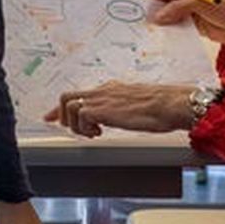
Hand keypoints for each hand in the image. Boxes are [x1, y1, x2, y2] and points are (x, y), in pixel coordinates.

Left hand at [43, 81, 194, 136]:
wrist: (171, 104)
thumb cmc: (163, 107)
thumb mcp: (138, 105)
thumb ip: (125, 108)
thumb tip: (126, 115)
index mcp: (111, 89)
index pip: (80, 94)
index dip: (62, 107)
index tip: (53, 117)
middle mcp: (103, 91)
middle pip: (66, 96)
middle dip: (61, 115)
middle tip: (67, 129)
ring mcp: (102, 98)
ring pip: (69, 106)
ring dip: (75, 124)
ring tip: (92, 134)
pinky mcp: (104, 108)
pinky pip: (81, 116)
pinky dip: (84, 128)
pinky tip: (98, 133)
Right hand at [148, 0, 224, 53]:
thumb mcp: (203, 3)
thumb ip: (179, 7)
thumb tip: (158, 16)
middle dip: (160, 1)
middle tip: (161, 14)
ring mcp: (184, 3)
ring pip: (163, 5)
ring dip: (162, 13)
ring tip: (166, 22)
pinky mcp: (184, 17)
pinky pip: (169, 18)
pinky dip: (167, 23)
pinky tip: (171, 28)